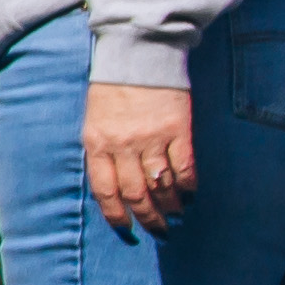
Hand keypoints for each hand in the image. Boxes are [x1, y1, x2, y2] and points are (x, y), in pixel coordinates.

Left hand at [85, 76, 199, 232]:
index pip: (105, 192)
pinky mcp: (177, 129)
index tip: (126, 231)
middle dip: (148, 219)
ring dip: (170, 207)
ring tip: (175, 218)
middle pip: (135, 194)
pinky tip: (189, 195)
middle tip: (159, 231)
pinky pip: (183, 167)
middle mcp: (122, 144)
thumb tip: (114, 188)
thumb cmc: (113, 89)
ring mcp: (151, 137)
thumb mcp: (94, 120)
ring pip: (161, 185)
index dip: (116, 217)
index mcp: (96, 144)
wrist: (138, 53)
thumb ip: (102, 152)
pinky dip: (187, 186)